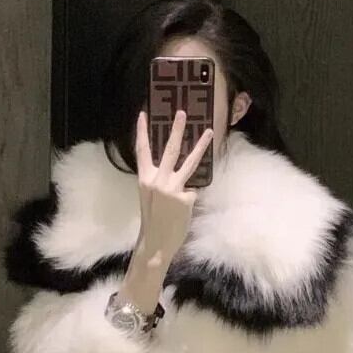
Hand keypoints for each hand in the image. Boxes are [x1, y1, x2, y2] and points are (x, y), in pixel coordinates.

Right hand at [133, 109, 212, 268]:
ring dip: (201, 146)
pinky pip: (193, 191)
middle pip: (169, 149)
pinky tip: (184, 210)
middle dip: (176, 130)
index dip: (142, 132)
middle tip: (182, 112)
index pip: (142, 150)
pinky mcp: (185, 197)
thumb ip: (160, 179)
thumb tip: (178, 168)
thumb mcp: (151, 195)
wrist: (157, 240)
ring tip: (210, 132)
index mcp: (145, 178)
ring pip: (190, 162)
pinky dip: (191, 198)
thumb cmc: (154, 218)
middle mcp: (157, 180)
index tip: (144, 114)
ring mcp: (172, 188)